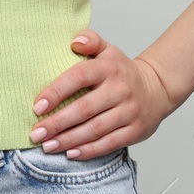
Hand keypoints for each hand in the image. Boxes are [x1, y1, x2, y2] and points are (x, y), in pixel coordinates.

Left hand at [28, 29, 178, 157]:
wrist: (157, 88)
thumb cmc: (121, 71)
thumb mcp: (108, 50)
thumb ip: (90, 40)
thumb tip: (75, 41)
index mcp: (108, 67)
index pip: (78, 77)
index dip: (56, 92)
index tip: (37, 106)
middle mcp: (119, 89)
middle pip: (84, 108)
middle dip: (57, 123)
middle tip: (36, 133)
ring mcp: (129, 111)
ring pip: (95, 129)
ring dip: (69, 140)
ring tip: (48, 145)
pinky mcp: (135, 130)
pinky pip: (109, 143)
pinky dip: (89, 150)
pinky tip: (71, 153)